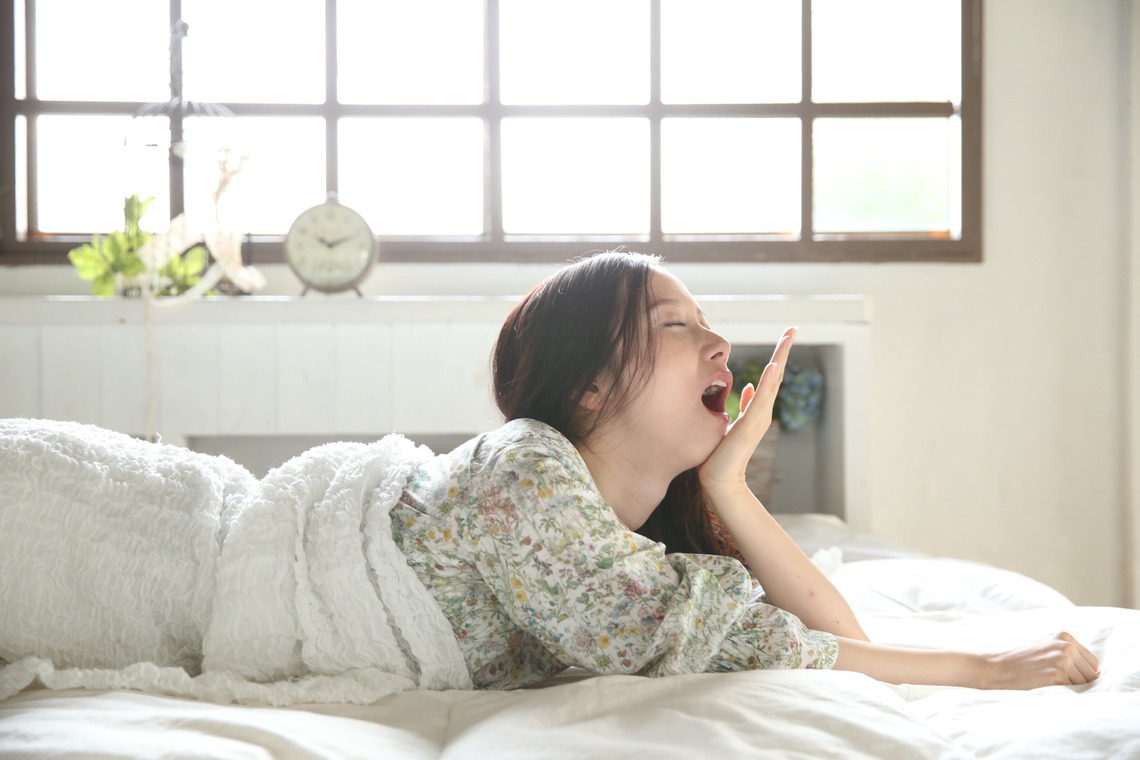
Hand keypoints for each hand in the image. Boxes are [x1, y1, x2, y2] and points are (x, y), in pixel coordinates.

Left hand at [698, 326, 795, 493]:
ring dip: (780, 357)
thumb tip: (748, 386)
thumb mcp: (732, 422)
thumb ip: (744, 404)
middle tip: (793, 328)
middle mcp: (763, 410)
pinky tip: (773, 364)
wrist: (720, 479)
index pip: (771, 376)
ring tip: (788, 337)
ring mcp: (759, 417)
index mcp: (759, 408)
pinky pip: (761, 398)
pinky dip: (768, 380)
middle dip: (784, 349)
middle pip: (777, 373)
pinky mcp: (751, 424)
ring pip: (773, 381)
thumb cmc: (722, 453)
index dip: (778, 355)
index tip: (785, 335)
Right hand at [984, 632, 1100, 688]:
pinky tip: (1047, 684)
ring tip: (1049, 680)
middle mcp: (1066, 645)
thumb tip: (1097, 671)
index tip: (1064, 675)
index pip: (1092, 662)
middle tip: (1054, 679)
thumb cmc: (1022, 661)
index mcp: (1064, 636)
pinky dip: (1064, 691)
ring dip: (1071, 687)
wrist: (998, 667)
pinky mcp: (1058, 673)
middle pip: (1092, 673)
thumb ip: (1068, 652)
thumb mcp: (1046, 647)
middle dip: (1078, 680)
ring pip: (1085, 683)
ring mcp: (1063, 658)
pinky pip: (1075, 689)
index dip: (1081, 673)